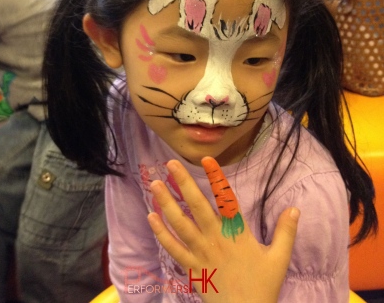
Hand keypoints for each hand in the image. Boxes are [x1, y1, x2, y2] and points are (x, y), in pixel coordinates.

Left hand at [147, 158, 299, 302]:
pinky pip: (172, 248)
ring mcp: (200, 252)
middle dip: (183, 182)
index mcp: (237, 233)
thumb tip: (295, 208)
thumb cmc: (262, 286)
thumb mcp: (279, 259)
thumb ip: (286, 232)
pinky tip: (151, 216)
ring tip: (154, 184)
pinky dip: (161, 232)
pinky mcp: (190, 267)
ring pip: (180, 223)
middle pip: (197, 206)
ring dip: (166, 202)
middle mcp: (215, 238)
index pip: (226, 199)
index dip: (216, 178)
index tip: (206, 159)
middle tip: (170, 163)